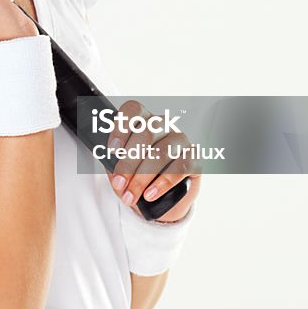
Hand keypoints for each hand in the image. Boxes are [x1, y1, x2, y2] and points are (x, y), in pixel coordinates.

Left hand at [108, 100, 201, 221]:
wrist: (162, 199)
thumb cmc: (138, 175)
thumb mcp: (122, 169)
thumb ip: (115, 164)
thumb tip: (113, 171)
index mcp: (143, 120)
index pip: (133, 110)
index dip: (121, 128)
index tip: (112, 150)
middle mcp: (163, 125)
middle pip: (146, 133)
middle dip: (129, 163)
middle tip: (119, 183)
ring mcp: (181, 139)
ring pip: (161, 152)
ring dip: (143, 177)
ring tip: (131, 195)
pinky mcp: (194, 158)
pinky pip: (181, 167)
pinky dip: (163, 183)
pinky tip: (150, 194)